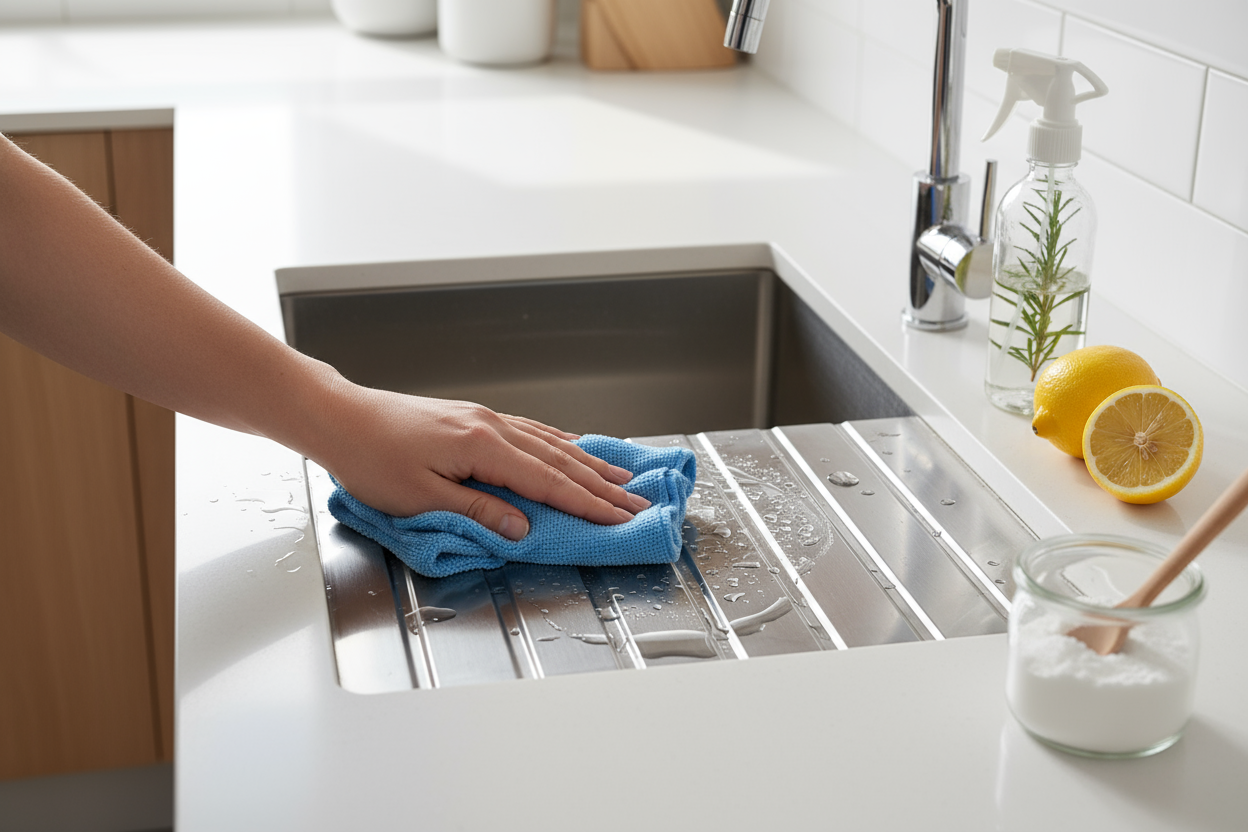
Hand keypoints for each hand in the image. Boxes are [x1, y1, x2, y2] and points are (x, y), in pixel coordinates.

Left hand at [312, 385, 649, 540]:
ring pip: (551, 441)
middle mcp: (491, 426)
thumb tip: (522, 527)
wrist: (341, 417)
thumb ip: (477, 511)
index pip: (549, 481)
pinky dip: (560, 441)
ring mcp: (485, 418)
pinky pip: (531, 430)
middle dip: (602, 485)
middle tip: (638, 503)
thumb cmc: (370, 459)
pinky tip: (573, 446)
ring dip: (589, 462)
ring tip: (622, 477)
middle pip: (560, 459)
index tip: (621, 518)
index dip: (589, 503)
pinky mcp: (474, 417)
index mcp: (482, 446)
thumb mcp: (421, 498)